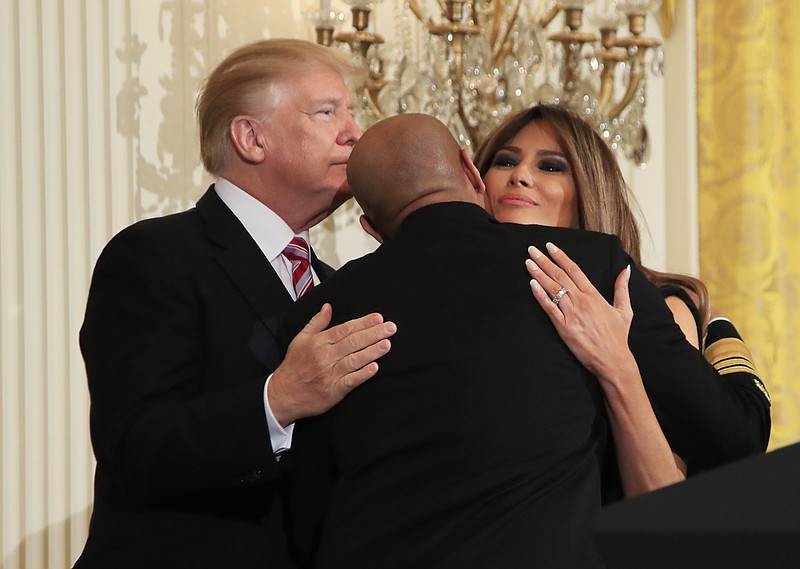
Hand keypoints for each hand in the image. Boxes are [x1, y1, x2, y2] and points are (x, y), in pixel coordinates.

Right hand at [269, 304, 396, 425]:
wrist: (283, 393)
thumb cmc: (294, 366)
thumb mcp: (301, 339)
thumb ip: (317, 322)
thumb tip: (328, 307)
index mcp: (319, 342)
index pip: (345, 329)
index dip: (363, 323)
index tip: (378, 318)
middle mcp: (325, 356)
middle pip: (353, 342)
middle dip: (374, 334)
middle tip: (390, 328)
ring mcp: (330, 374)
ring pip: (355, 360)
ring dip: (372, 351)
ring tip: (387, 344)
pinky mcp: (333, 390)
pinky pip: (351, 381)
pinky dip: (363, 374)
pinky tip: (374, 367)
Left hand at [526, 242, 633, 379]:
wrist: (613, 360)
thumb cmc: (617, 337)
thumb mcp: (624, 310)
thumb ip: (622, 288)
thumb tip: (625, 269)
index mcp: (594, 295)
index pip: (575, 270)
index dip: (561, 256)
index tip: (550, 246)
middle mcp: (582, 301)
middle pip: (560, 276)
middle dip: (544, 261)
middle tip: (532, 249)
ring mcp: (572, 314)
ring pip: (553, 289)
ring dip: (538, 274)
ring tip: (528, 262)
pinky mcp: (564, 328)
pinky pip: (549, 308)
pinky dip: (540, 295)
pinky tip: (531, 284)